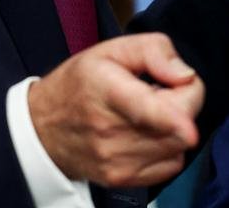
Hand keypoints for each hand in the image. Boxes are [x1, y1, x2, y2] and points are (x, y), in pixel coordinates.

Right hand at [28, 33, 204, 186]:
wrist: (42, 128)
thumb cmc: (79, 83)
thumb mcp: (112, 49)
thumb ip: (155, 51)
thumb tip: (185, 75)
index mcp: (110, 92)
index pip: (157, 112)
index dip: (185, 104)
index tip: (186, 86)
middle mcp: (111, 133)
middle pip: (180, 127)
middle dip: (181, 104)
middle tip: (159, 92)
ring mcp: (117, 161)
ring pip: (177, 146)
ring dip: (174, 128)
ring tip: (148, 113)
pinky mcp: (122, 179)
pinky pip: (170, 165)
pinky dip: (167, 148)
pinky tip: (147, 133)